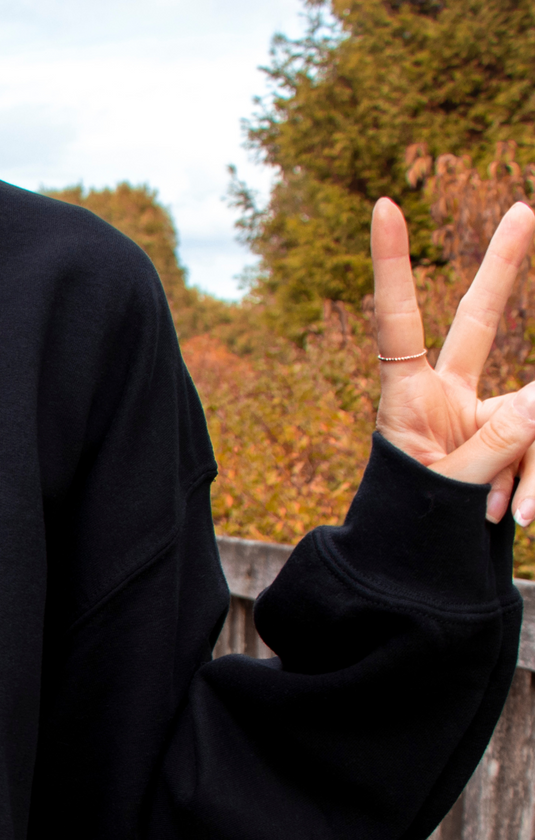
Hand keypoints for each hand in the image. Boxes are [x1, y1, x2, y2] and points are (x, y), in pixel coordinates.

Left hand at [372, 196, 534, 522]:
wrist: (420, 569)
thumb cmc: (415, 528)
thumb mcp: (453, 486)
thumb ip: (503, 439)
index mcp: (408, 402)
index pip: (399, 323)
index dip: (392, 266)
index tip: (383, 207)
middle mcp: (444, 397)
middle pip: (478, 320)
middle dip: (505, 267)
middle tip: (523, 209)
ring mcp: (483, 413)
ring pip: (529, 412)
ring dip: (529, 469)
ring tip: (502, 516)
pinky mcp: (512, 435)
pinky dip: (533, 483)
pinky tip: (515, 516)